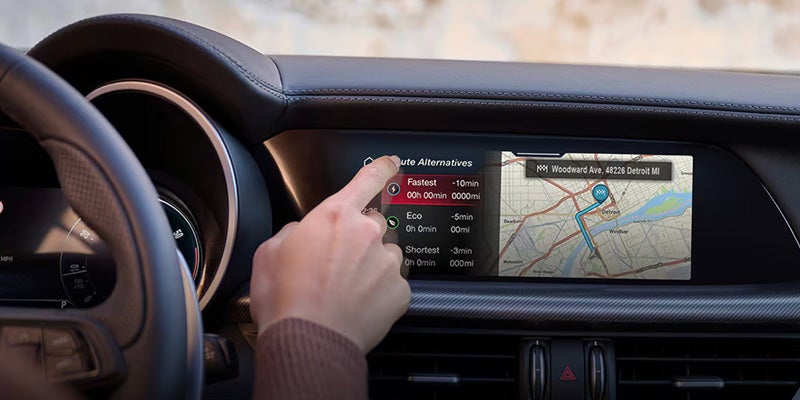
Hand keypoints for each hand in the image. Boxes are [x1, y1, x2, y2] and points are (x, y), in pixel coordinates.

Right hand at [250, 155, 409, 352]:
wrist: (308, 340)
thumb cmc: (285, 299)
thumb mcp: (269, 253)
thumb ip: (292, 232)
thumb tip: (300, 234)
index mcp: (335, 216)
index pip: (367, 180)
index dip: (383, 168)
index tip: (393, 163)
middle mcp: (367, 234)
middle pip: (373, 225)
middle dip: (359, 240)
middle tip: (336, 267)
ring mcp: (387, 263)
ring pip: (386, 256)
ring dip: (371, 267)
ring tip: (346, 291)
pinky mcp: (400, 291)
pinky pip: (393, 285)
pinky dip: (380, 294)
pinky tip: (359, 306)